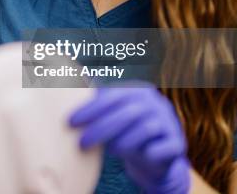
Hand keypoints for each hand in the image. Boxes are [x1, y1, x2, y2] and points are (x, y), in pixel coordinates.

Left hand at [69, 85, 190, 193]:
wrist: (155, 154)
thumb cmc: (124, 130)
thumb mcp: (111, 113)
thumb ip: (94, 100)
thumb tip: (58, 81)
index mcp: (138, 90)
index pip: (113, 95)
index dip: (91, 109)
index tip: (70, 122)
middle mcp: (156, 102)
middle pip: (127, 112)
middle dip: (100, 128)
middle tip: (81, 142)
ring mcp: (169, 121)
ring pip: (144, 129)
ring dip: (122, 142)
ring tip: (108, 150)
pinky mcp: (177, 143)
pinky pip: (163, 148)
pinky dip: (147, 152)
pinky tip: (136, 156)